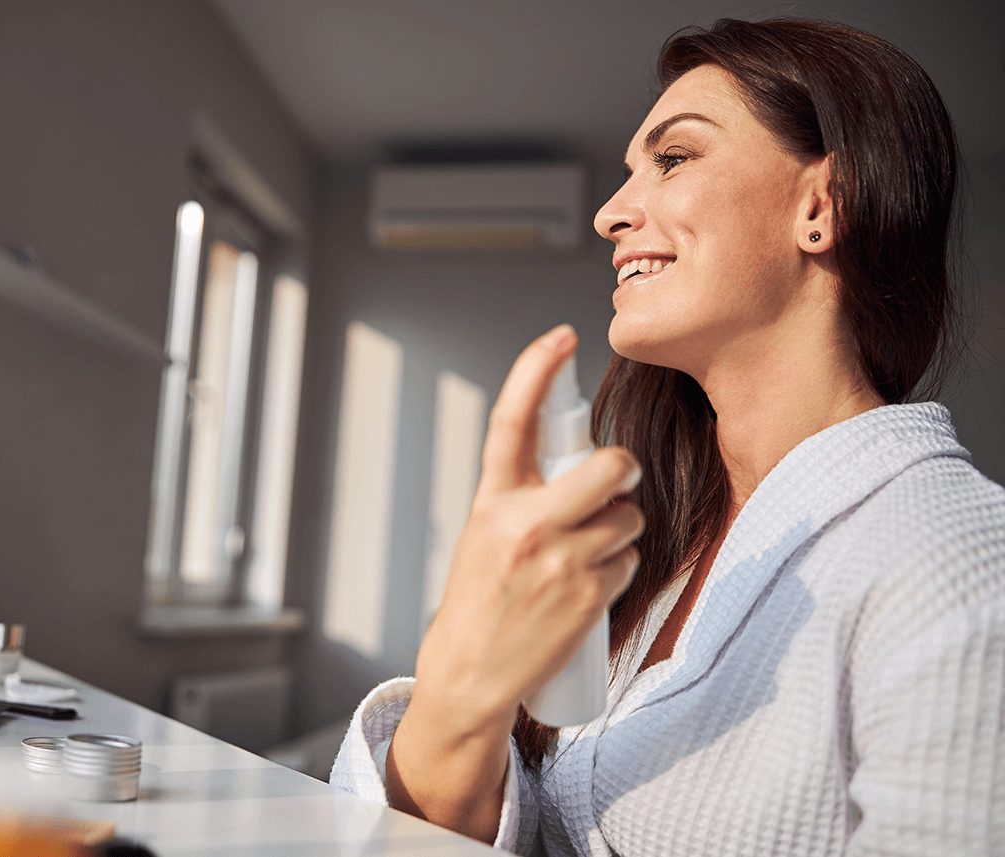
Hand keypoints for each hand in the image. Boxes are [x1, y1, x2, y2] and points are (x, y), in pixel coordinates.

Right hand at [386, 324, 642, 839]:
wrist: (471, 671)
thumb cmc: (478, 599)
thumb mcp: (483, 534)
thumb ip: (522, 496)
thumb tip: (578, 467)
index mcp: (492, 502)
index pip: (511, 422)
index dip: (534, 371)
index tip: (559, 337)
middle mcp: (525, 525)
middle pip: (606, 468)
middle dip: (622, 469)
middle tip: (617, 480)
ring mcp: (560, 561)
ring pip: (626, 519)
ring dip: (620, 530)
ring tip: (585, 554)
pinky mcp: (587, 596)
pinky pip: (628, 560)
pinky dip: (618, 567)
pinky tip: (588, 587)